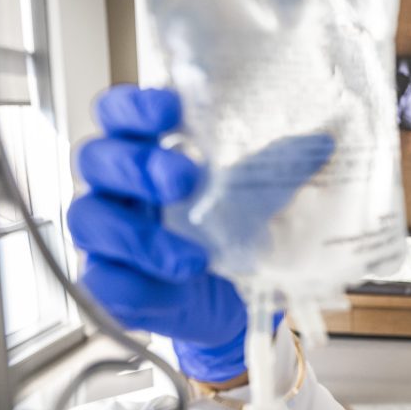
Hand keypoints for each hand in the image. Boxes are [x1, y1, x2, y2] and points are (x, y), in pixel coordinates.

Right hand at [67, 85, 332, 381]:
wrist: (238, 302)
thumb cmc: (235, 234)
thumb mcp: (260, 198)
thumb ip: (276, 169)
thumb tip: (321, 143)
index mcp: (145, 150)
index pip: (117, 112)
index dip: (134, 107)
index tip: (170, 109)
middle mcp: (117, 187)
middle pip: (95, 158)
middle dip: (138, 166)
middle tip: (183, 179)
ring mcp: (106, 235)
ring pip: (89, 220)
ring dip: (140, 235)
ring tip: (192, 257)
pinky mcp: (109, 283)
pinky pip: (103, 280)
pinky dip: (138, 283)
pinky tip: (173, 286)